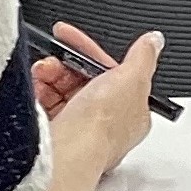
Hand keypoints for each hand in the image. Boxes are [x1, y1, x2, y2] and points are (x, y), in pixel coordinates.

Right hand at [28, 24, 163, 176]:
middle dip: (65, 64)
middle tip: (54, 57)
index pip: (114, 74)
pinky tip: (36, 86)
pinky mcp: (57, 136)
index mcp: (132, 112)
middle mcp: (107, 125)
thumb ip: (144, 57)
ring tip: (43, 71)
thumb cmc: (103, 123)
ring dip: (49, 75)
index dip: (93, 55)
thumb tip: (154, 41)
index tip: (75, 40)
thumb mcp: (132, 79)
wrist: (68, 150)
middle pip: (84, 81)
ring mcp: (80, 131)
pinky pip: (45, 106)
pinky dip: (39, 92)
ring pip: (62, 92)